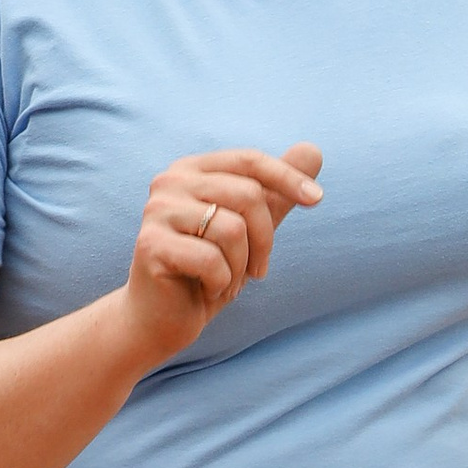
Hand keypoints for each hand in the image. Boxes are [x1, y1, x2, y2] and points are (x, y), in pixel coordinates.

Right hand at [120, 145, 322, 365]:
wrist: (162, 318)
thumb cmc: (207, 271)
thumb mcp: (250, 230)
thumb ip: (276, 192)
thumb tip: (314, 149)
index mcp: (192, 170)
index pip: (249, 160)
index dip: (287, 178)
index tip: (317, 200)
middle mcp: (170, 181)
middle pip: (247, 195)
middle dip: (264, 239)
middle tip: (257, 271)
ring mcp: (157, 211)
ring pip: (232, 229)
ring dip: (241, 266)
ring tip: (227, 281)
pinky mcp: (150, 245)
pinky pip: (212, 261)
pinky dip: (221, 283)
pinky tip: (207, 289)